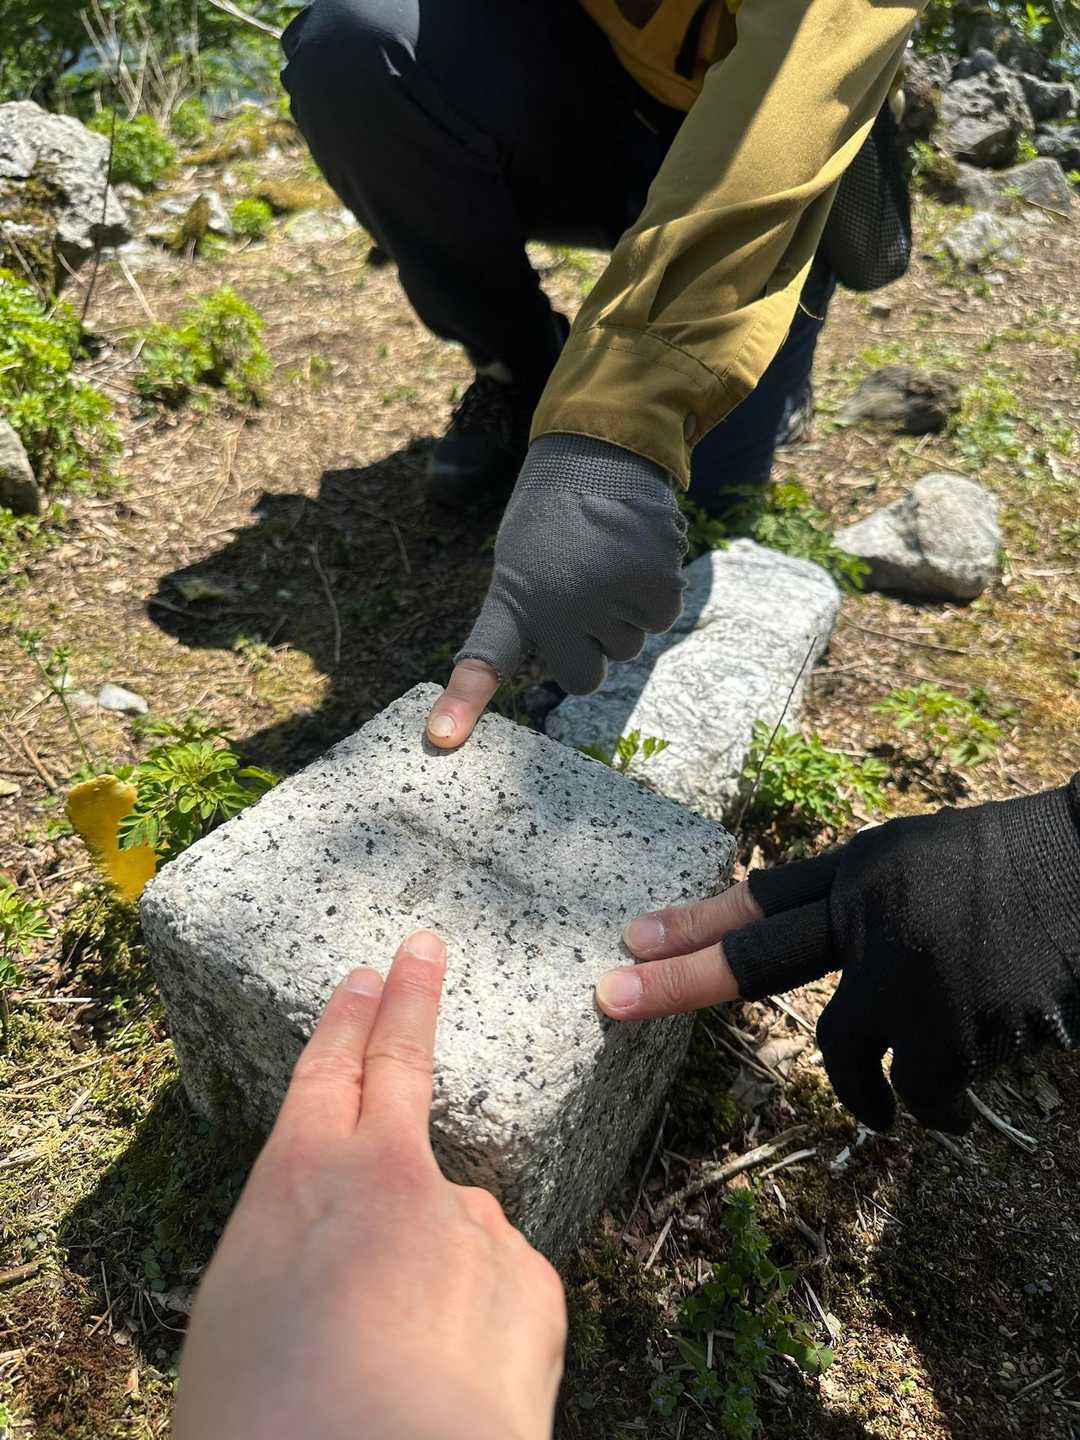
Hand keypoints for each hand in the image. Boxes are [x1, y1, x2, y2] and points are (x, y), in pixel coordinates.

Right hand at [173, 931, 565, 1439]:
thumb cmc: (269, 1422)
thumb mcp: (234, 1319)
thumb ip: (291, 1251)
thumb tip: (327, 1255)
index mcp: (302, 1180)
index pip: (329, 1069)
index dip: (350, 1018)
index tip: (371, 973)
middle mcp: (394, 1178)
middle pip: (406, 1068)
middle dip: (413, 1001)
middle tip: (427, 947)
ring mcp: (470, 1220)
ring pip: (453, 1224)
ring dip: (434, 1266)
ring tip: (398, 1359)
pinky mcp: (530, 1278)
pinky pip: (499, 1292)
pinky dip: (477, 1326)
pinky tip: (453, 1383)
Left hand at [426, 434, 684, 747]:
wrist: (601, 451)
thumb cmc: (557, 515)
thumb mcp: (522, 561)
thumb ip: (535, 617)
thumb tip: (578, 669)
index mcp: (514, 600)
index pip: (484, 659)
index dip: (463, 701)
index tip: (442, 737)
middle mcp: (557, 605)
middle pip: (586, 674)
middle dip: (592, 644)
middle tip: (586, 588)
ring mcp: (605, 597)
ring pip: (629, 645)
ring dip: (626, 610)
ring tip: (609, 557)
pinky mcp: (651, 585)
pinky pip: (660, 618)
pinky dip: (656, 590)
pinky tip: (637, 552)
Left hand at [599, 781, 1079, 1134]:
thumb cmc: (1021, 870)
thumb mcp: (929, 863)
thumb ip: (869, 909)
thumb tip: (834, 967)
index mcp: (867, 869)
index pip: (765, 898)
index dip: (696, 922)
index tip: (629, 941)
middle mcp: (875, 913)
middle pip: (759, 959)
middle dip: (678, 982)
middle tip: (612, 1001)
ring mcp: (912, 969)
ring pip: (849, 1055)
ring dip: (869, 1095)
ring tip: (886, 1112)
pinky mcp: (960, 1024)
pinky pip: (922, 1092)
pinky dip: (935, 1112)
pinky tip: (955, 1114)